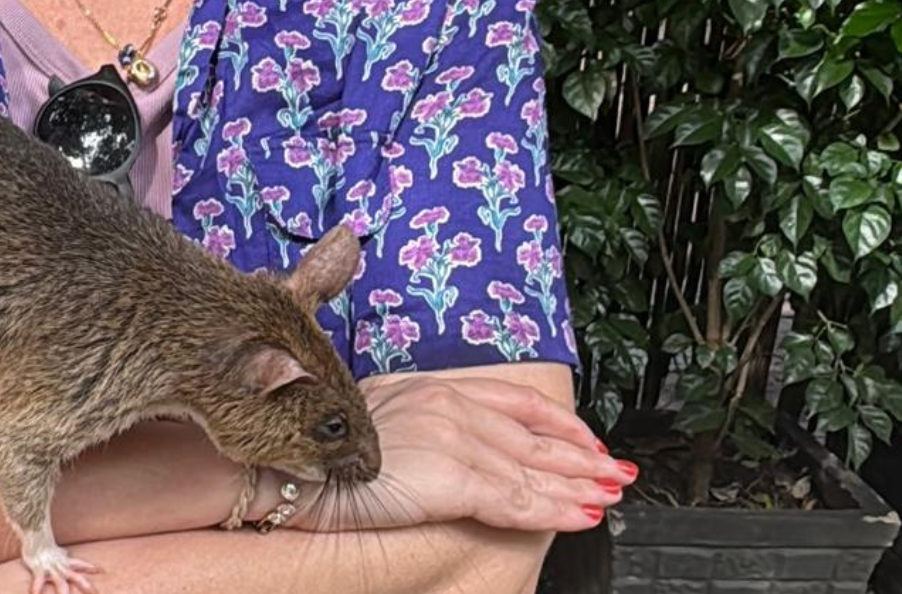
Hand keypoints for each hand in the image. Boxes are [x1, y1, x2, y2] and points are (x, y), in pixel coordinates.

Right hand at [303, 373, 632, 533]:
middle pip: (532, 433)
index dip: (555, 420)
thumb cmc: (316, 442)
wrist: (287, 459)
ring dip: (577, 484)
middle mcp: (447, 405)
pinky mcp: (451, 477)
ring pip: (532, 468)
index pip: (512, 399)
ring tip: (608, 495)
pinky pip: (516, 499)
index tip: (583, 436)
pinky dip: (555, 509)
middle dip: (580, 454)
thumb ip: (418, 424)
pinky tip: (580, 515)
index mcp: (430, 387)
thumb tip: (440, 448)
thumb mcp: (375, 416)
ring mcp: (452, 439)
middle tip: (614, 470)